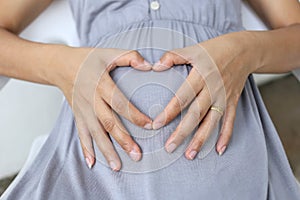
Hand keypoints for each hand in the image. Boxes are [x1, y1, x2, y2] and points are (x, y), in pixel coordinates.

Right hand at [57, 47, 152, 169]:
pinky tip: (92, 163)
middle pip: (108, 123)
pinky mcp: (77, 116)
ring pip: (95, 134)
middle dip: (123, 140)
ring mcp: (83, 110)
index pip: (120, 103)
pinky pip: (81, 134)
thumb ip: (130, 57)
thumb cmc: (87, 59)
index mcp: (101, 84)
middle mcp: (91, 100)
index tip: (150, 126)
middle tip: (137, 155)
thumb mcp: (108, 52)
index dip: (135, 115)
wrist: (60, 65)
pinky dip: (85, 149)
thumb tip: (150, 66)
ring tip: (117, 166)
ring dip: (106, 151)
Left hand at [152, 32, 257, 158]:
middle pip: (196, 114)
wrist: (244, 50)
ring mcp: (224, 97)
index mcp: (200, 76)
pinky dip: (226, 135)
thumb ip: (172, 57)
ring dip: (201, 139)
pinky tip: (219, 150)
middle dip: (182, 132)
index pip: (182, 97)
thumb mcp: (193, 49)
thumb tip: (155, 67)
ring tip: (189, 155)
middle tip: (169, 147)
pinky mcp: (232, 102)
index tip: (156, 125)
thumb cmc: (214, 49)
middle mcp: (212, 89)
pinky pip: (230, 121)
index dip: (169, 112)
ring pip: (212, 122)